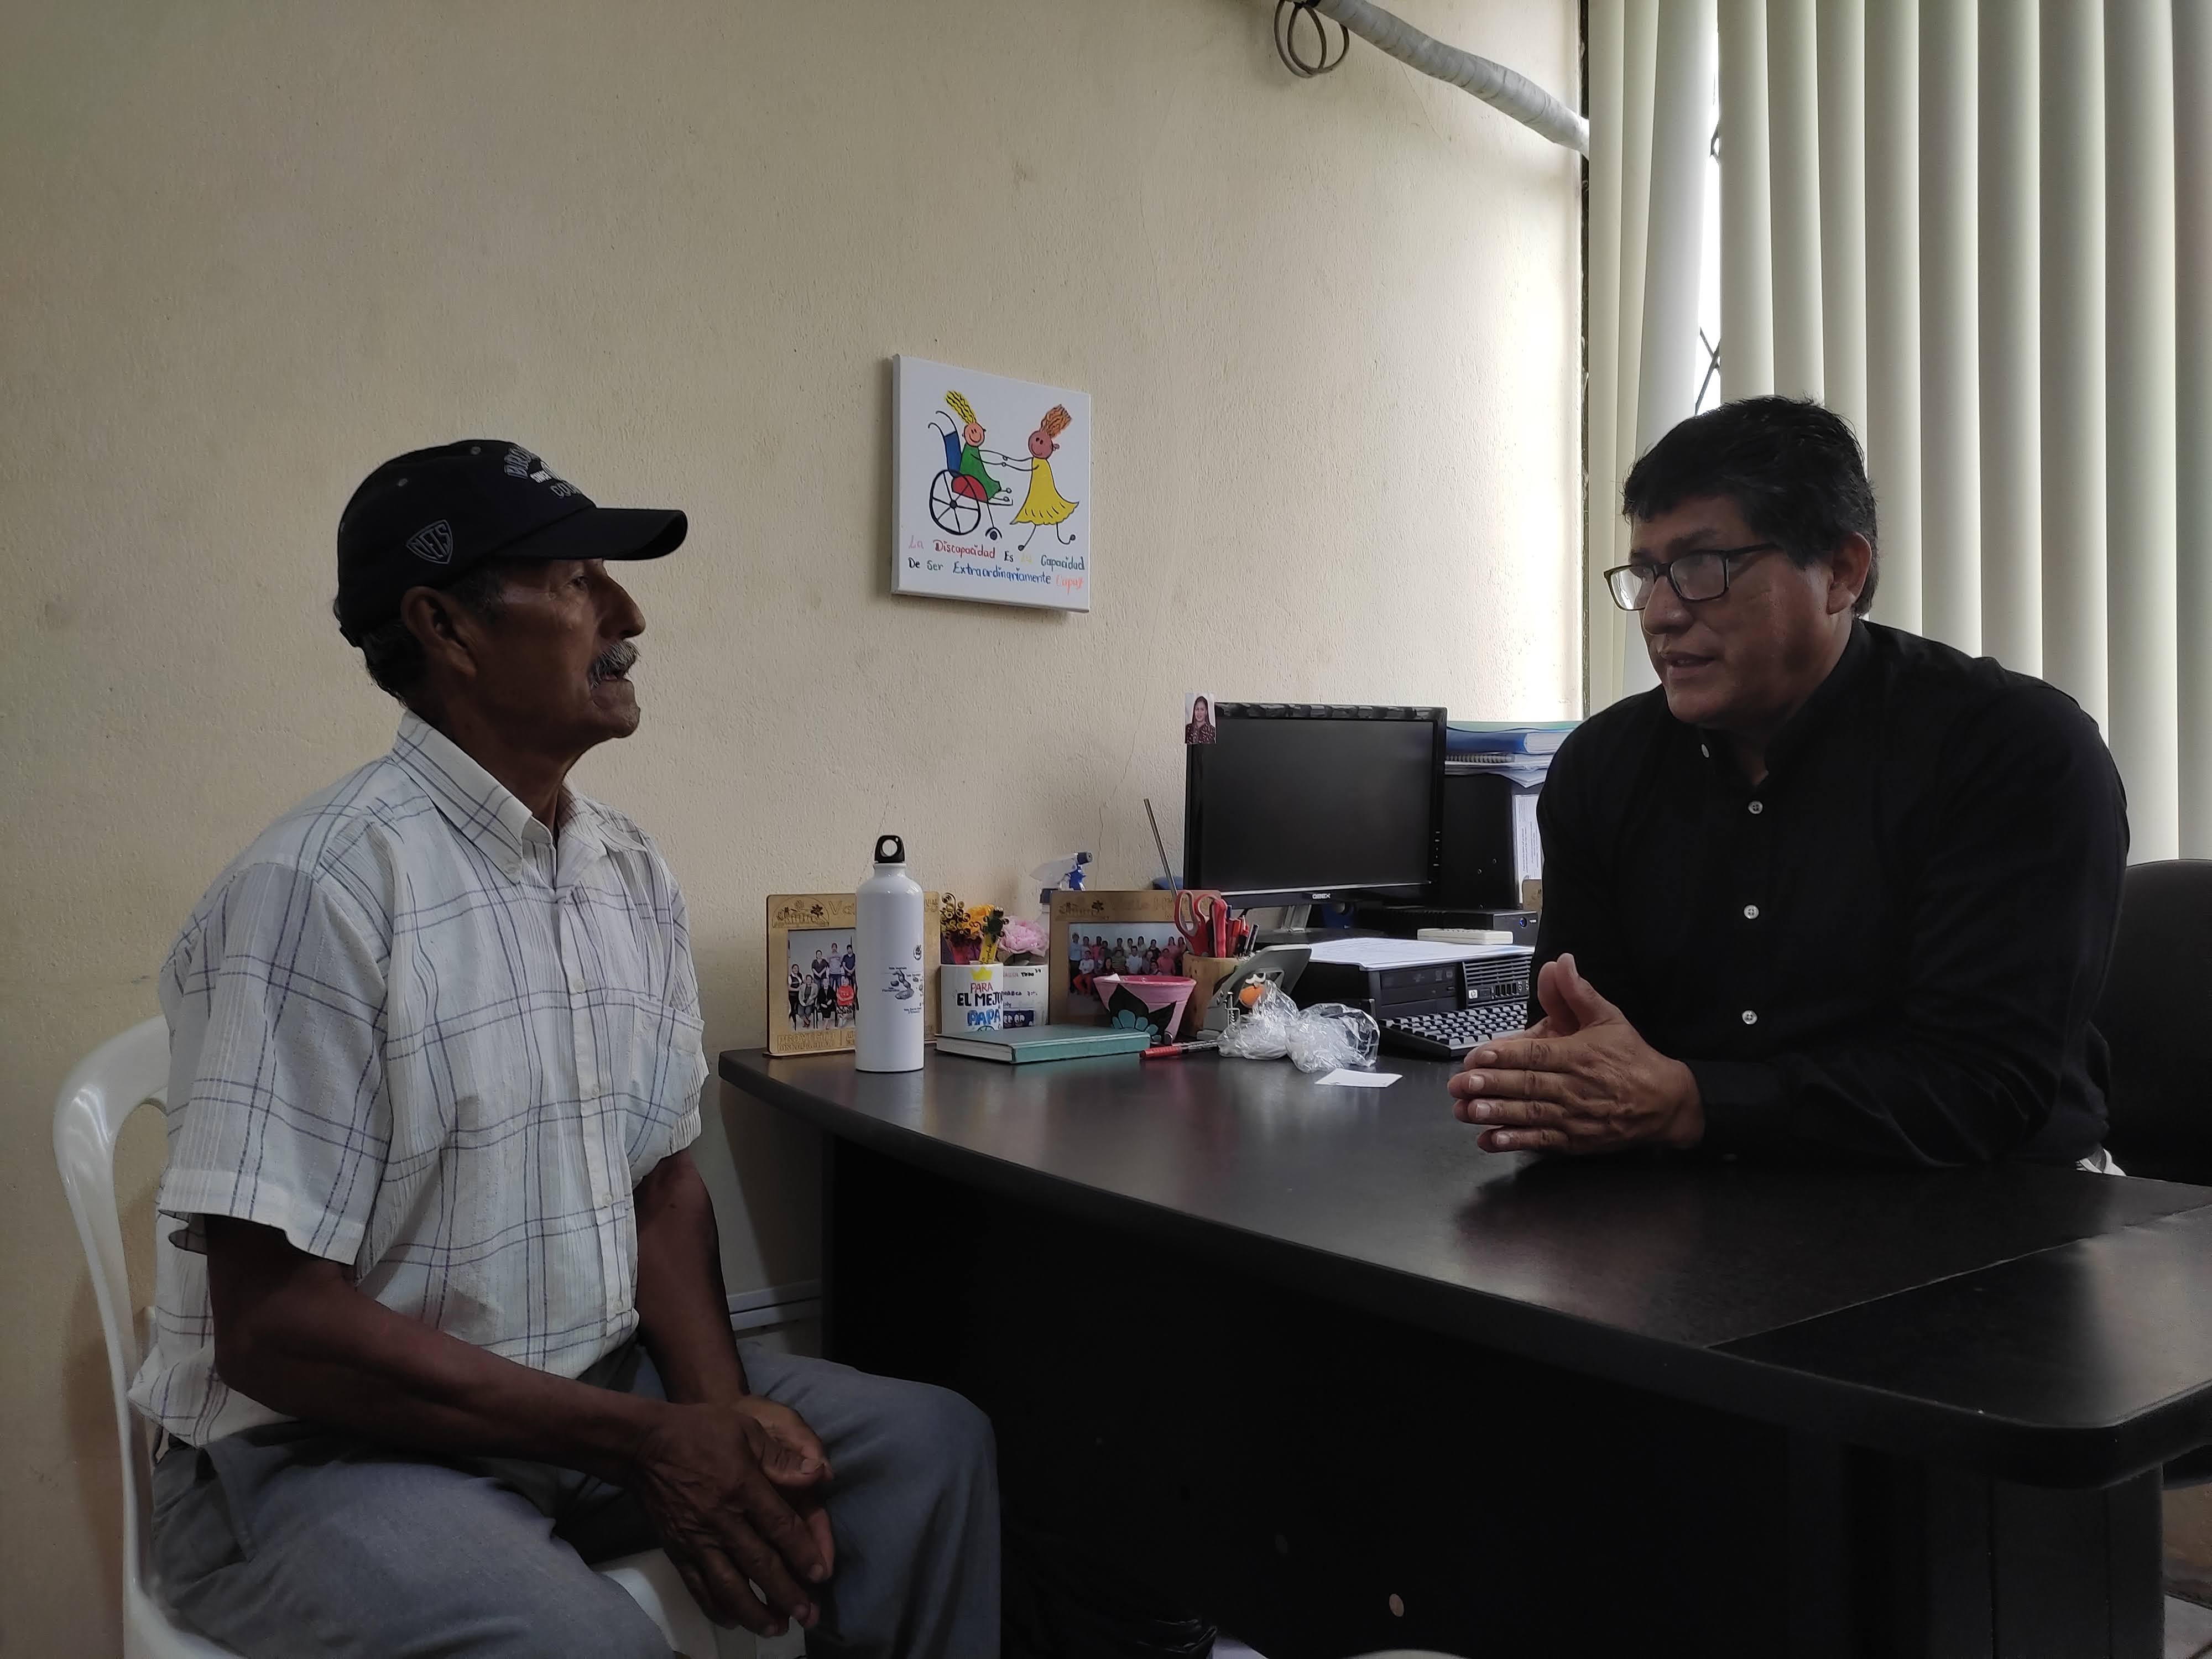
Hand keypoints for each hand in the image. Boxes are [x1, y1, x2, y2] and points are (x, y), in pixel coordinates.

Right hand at [628, 1399, 833, 1634]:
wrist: (644, 1446)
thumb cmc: (701, 1432)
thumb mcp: (747, 1429)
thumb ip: (782, 1457)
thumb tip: (819, 1473)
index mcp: (742, 1486)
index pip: (779, 1527)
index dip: (802, 1553)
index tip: (820, 1575)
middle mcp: (721, 1519)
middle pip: (759, 1564)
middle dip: (786, 1593)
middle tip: (808, 1615)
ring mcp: (695, 1539)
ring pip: (728, 1584)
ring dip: (754, 1611)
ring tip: (776, 1628)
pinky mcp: (676, 1550)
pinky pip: (697, 1586)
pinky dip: (716, 1607)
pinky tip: (733, 1620)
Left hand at [1445, 953, 1702, 1154]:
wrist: (1665, 1103)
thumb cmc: (1632, 1059)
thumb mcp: (1609, 1018)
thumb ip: (1578, 993)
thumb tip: (1561, 963)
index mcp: (1580, 1055)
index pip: (1536, 1055)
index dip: (1505, 1056)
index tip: (1478, 1056)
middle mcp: (1574, 1087)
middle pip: (1527, 1086)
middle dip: (1491, 1085)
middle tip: (1459, 1085)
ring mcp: (1574, 1117)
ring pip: (1529, 1115)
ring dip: (1495, 1114)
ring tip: (1466, 1110)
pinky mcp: (1575, 1140)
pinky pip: (1541, 1142)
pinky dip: (1514, 1142)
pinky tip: (1488, 1140)